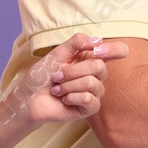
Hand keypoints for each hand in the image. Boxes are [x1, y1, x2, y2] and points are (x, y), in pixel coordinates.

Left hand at [12, 32, 129, 123]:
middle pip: (99, 66)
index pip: (118, 51)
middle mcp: (96, 74)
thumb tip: (98, 40)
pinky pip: (89, 99)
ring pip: (91, 83)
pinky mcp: (90, 107)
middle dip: (72, 71)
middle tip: (57, 76)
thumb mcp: (57, 53)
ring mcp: (94, 92)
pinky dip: (71, 97)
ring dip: (68, 85)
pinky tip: (64, 99)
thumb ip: (77, 42)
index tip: (98, 50)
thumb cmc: (43, 75)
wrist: (30, 97)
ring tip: (57, 89)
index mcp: (90, 58)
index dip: (114, 49)